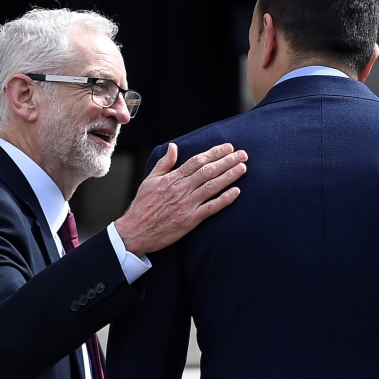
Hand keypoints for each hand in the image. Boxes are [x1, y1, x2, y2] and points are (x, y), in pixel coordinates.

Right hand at [114, 142, 246, 256]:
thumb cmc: (142, 206)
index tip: (228, 147)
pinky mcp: (190, 220)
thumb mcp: (150, 180)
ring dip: (230, 176)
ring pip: (212, 186)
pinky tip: (236, 192)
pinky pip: (211, 207)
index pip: (197, 161)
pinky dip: (224, 199)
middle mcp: (181, 189)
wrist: (135, 231)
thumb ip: (164, 163)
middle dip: (227, 161)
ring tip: (243, 168)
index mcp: (172, 178)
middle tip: (243, 154)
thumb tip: (174, 146)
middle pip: (208, 171)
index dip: (214, 153)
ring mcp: (187, 204)